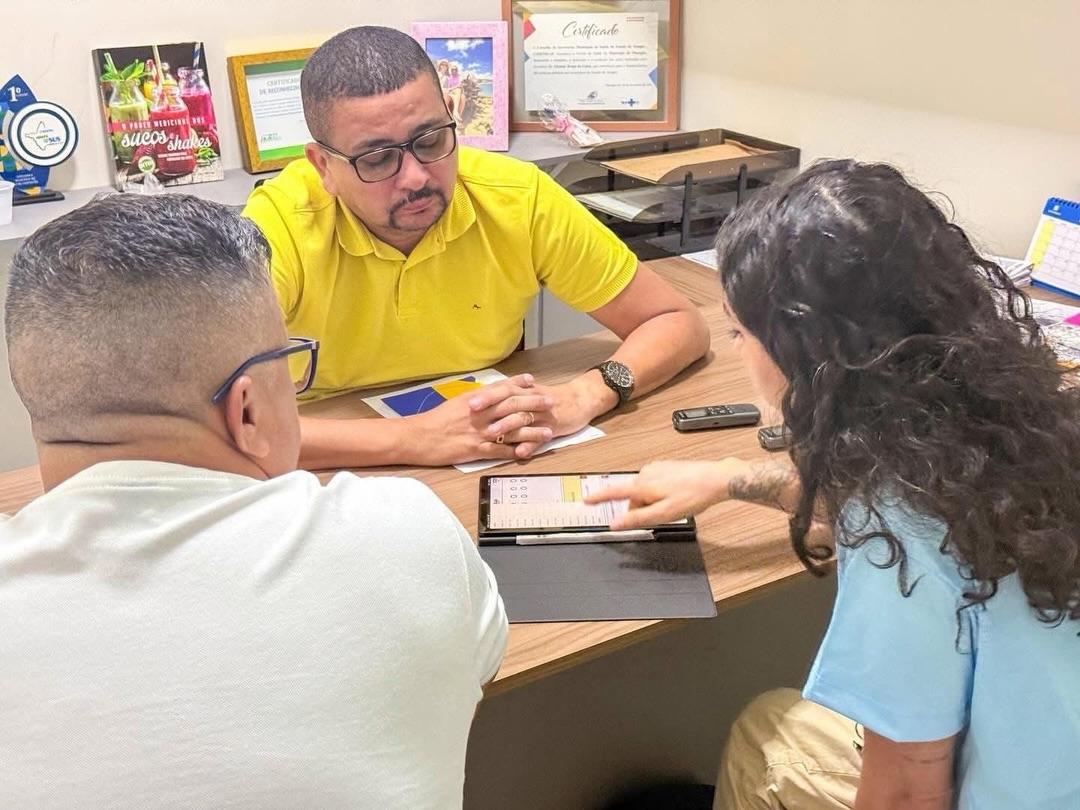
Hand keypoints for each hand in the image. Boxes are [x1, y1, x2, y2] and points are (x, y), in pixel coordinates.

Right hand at [408, 374, 554, 464]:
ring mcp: (480, 433)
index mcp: (475, 400)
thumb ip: (476, 400)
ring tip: (548, 430)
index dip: (518, 383)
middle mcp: (480, 414)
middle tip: (550, 401)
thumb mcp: (456, 403)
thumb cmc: (436, 420)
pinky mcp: (477, 450)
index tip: (532, 380)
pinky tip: (530, 452)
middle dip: (534, 403)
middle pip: (513, 406)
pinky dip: (517, 451)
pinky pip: (502, 451)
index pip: (501, 388)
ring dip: (533, 430)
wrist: (419, 438)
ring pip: (513, 430)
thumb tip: (490, 395)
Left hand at [479, 372, 617, 457]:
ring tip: (491, 434)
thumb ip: (511, 395)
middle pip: (509, 401)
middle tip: (472, 413)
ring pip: (522, 419)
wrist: (581, 399)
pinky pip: (539, 438)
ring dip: (507, 426)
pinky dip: (530, 445)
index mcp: (524, 391)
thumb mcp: (531, 392)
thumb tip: (487, 399)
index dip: (486, 394)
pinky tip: (520, 452)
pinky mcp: (553, 427)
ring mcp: (542, 415)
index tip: (468, 400)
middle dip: (490, 407)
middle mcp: (531, 401)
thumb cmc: (552, 397)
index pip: (502, 389)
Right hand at [583, 459, 748, 528]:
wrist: (715, 479)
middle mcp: (646, 473)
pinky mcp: (666, 467)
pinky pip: (653, 484)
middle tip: (660, 516)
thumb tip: (616, 524)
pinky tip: (675, 496)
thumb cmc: (692, 496)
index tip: (587, 500)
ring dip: (651, 501)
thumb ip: (637, 519)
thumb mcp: (664, 514)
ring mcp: (656, 468)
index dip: (598, 498)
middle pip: (632, 496)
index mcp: (643, 485)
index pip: (614, 492)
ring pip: (643, 491)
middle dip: (640, 508)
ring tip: (672, 505)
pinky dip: (659, 493)